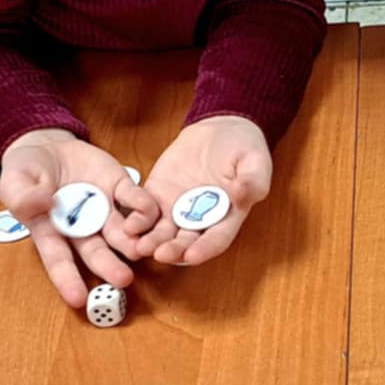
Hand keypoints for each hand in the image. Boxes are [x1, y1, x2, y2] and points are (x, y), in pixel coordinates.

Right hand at [0, 129, 158, 307]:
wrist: (48, 148)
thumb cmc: (26, 173)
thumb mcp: (15, 182)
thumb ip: (22, 196)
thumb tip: (40, 203)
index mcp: (51, 231)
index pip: (59, 259)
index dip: (68, 279)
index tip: (77, 299)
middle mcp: (82, 227)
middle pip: (97, 252)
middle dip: (110, 266)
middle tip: (123, 280)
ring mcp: (103, 209)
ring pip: (122, 232)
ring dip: (133, 242)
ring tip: (141, 250)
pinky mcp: (120, 188)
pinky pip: (136, 201)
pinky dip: (144, 208)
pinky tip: (149, 214)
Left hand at [131, 116, 272, 265]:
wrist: (219, 129)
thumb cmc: (243, 148)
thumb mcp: (255, 161)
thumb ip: (253, 180)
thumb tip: (242, 194)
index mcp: (227, 216)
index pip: (217, 239)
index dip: (205, 249)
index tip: (193, 254)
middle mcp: (201, 219)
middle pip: (186, 242)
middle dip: (173, 250)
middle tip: (160, 254)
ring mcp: (177, 208)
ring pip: (162, 232)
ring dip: (151, 241)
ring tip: (140, 245)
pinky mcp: (157, 195)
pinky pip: (144, 212)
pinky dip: (136, 220)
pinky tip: (129, 224)